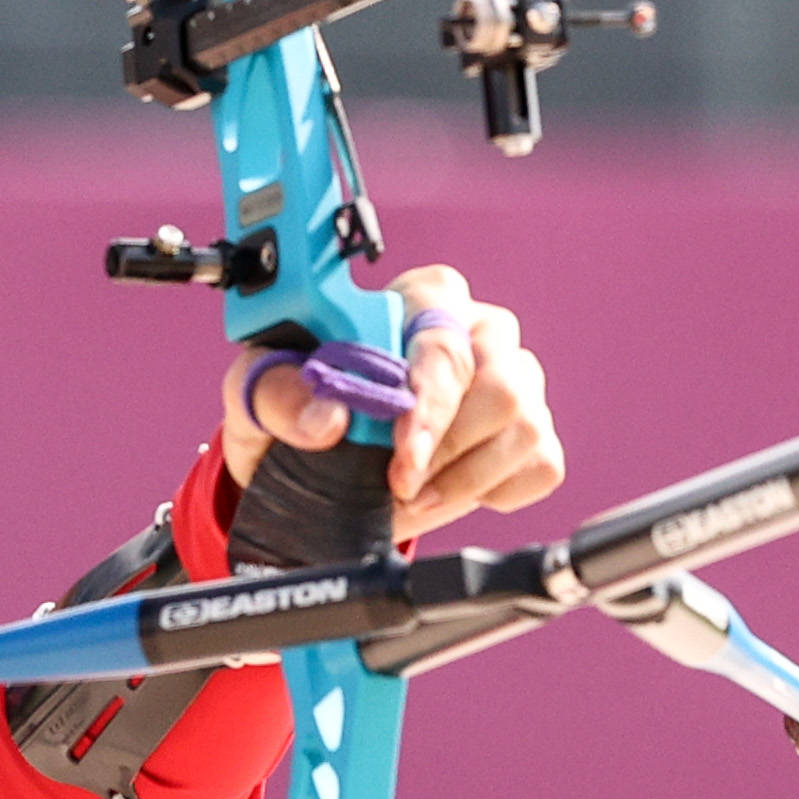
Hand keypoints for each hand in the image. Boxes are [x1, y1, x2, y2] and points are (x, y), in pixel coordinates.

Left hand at [215, 265, 565, 545]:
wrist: (312, 458)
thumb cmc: (298, 403)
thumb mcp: (258, 393)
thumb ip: (278, 394)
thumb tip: (327, 417)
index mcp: (422, 299)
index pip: (444, 341)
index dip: (428, 403)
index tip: (402, 458)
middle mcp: (480, 331)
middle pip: (502, 385)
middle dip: (447, 451)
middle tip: (398, 489)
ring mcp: (516, 380)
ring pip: (526, 429)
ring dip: (464, 481)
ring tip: (412, 499)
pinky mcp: (532, 433)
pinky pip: (540, 465)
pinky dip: (493, 492)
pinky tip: (447, 491)